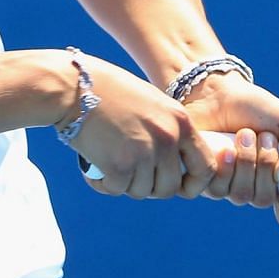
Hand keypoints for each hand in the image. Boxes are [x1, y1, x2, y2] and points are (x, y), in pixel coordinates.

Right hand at [64, 54, 215, 200]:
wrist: (74, 86)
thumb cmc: (109, 91)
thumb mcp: (152, 104)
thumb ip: (167, 131)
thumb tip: (175, 167)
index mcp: (180, 122)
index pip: (205, 167)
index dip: (194, 184)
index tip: (179, 186)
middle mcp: (167, 139)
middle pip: (170, 187)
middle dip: (151, 187)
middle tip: (131, 174)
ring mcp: (144, 153)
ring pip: (142, 191)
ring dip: (125, 184)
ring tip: (110, 164)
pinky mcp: (119, 166)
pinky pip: (117, 189)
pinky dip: (103, 183)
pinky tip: (94, 167)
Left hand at [180, 72, 278, 231]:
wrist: (216, 92)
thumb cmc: (254, 107)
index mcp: (277, 178)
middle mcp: (252, 187)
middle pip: (264, 199)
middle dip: (266, 164)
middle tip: (263, 136)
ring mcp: (226, 187)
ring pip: (241, 195)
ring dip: (246, 161)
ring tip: (243, 134)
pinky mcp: (201, 182)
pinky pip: (216, 190)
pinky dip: (225, 167)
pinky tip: (224, 148)